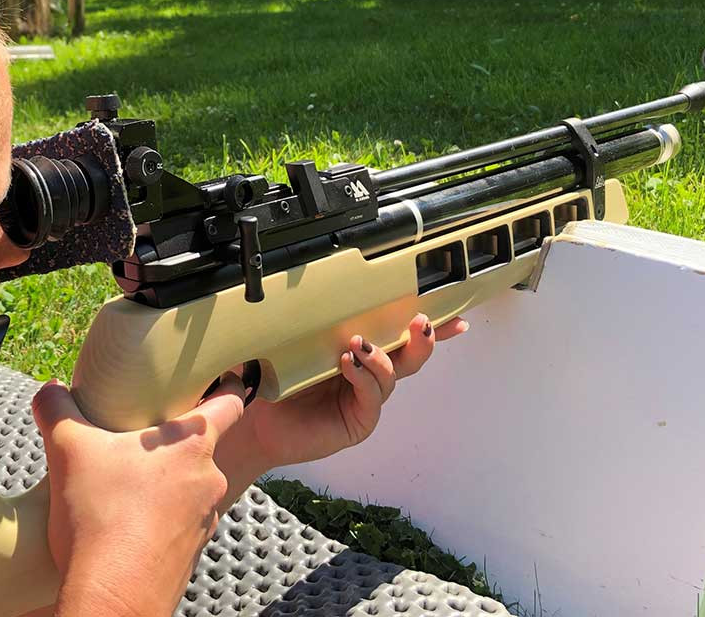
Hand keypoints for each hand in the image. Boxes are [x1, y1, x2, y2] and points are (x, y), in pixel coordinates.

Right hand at [32, 376, 245, 616]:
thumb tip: (49, 390)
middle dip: (172, 443)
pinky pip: (178, 523)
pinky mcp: (190, 553)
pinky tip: (125, 521)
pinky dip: (157, 518)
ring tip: (126, 484)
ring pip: (189, 488)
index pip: (231, 403)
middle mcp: (209, 481)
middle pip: (202, 448)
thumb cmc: (101, 519)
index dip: (228, 386)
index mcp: (191, 446)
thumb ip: (56, 409)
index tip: (220, 379)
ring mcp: (204, 520)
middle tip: (140, 438)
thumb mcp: (68, 449)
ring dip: (165, 483)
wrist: (112, 596)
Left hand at [234, 313, 467, 470]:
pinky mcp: (358, 420)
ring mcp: (364, 398)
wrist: (253, 423)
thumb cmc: (269, 382)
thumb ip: (301, 317)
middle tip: (421, 322)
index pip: (394, 333)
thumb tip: (299, 281)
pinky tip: (349, 365)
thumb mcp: (285, 342)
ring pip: (393, 374)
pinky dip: (365, 378)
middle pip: (409, 354)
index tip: (450, 311)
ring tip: (357, 345)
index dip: (424, 324)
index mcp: (355, 350)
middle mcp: (365, 373)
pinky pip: (372, 396)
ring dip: (380, 356)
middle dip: (423, 337)